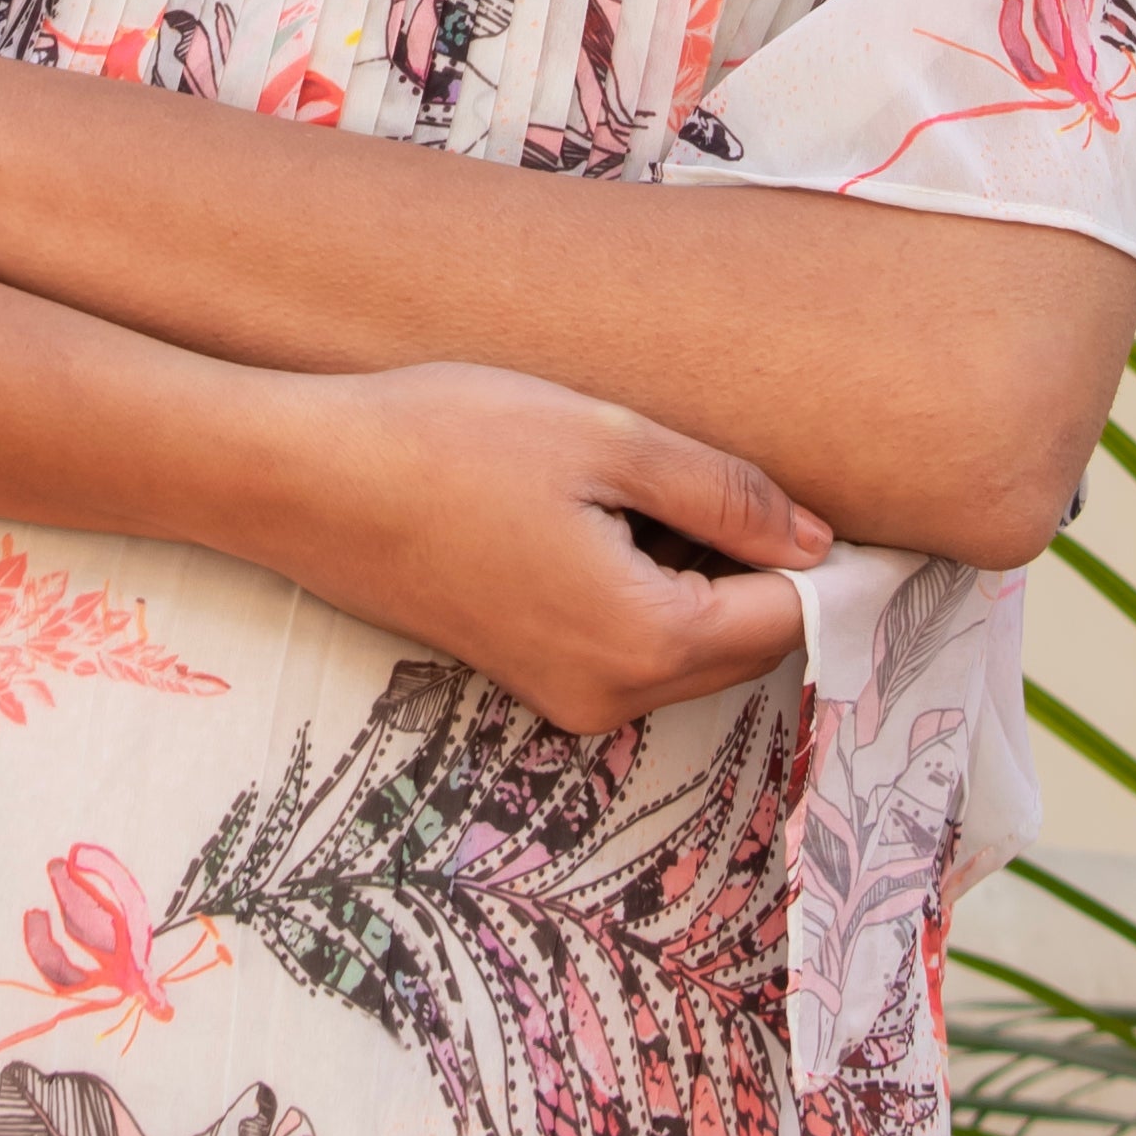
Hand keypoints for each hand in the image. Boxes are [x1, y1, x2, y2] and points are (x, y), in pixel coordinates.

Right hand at [234, 359, 825, 737]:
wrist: (300, 479)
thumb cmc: (444, 443)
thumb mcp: (606, 439)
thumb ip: (727, 494)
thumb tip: (815, 542)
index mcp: (643, 642)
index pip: (787, 620)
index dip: (821, 559)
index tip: (835, 496)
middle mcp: (609, 696)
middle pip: (741, 644)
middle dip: (755, 566)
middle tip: (721, 469)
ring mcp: (561, 696)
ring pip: (685, 646)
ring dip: (696, 573)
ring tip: (640, 481)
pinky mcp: (525, 675)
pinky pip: (628, 645)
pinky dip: (643, 586)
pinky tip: (594, 510)